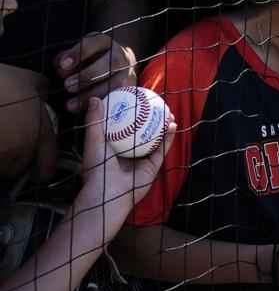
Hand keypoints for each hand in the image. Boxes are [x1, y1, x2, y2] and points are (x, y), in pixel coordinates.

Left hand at [56, 33, 137, 112]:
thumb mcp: (74, 58)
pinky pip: (119, 99)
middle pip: (111, 62)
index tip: (63, 65)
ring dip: (93, 94)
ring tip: (71, 105)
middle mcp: (121, 55)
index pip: (94, 43)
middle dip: (88, 75)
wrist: (113, 71)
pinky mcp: (131, 90)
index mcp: (104, 43)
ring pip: (116, 83)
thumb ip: (66, 62)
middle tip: (67, 86)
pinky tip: (86, 112)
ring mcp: (129, 73)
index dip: (79, 53)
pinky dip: (102, 106)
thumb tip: (63, 70)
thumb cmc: (86, 64)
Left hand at [78, 96, 175, 215]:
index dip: (129, 112)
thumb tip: (96, 99)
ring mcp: (141, 159)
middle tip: (154, 103)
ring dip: (162, 126)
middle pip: (141, 131)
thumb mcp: (93, 141)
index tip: (135, 98)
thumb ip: (94, 121)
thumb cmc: (96, 168)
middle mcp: (128, 152)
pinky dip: (169, 137)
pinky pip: (163, 149)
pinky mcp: (152, 167)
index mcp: (113, 146)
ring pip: (155, 139)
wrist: (108, 193)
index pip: (122, 125)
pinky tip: (173, 125)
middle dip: (149, 118)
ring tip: (168, 111)